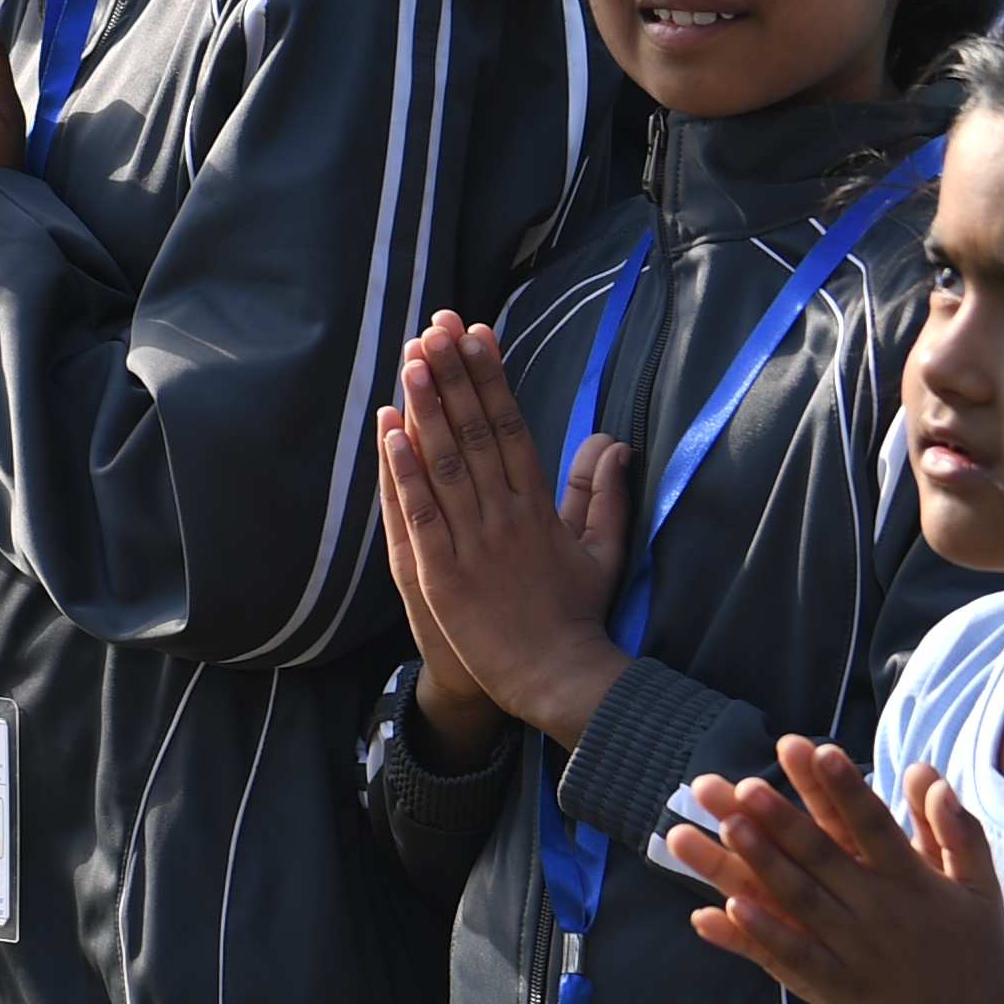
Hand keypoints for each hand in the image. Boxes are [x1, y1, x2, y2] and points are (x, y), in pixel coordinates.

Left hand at [370, 314, 630, 749]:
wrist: (556, 679)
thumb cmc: (577, 618)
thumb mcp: (603, 552)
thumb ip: (606, 494)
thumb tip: (614, 441)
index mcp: (538, 507)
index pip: (512, 425)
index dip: (491, 377)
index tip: (476, 334)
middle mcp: (504, 516)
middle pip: (475, 431)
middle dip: (454, 374)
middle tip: (436, 325)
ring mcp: (470, 545)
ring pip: (444, 463)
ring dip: (425, 408)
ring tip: (412, 359)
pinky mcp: (440, 575)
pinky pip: (418, 513)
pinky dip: (403, 471)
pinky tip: (390, 430)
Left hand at [674, 733, 1003, 1003]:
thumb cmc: (979, 952)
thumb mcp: (982, 886)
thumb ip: (956, 828)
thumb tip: (925, 772)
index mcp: (916, 883)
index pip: (875, 824)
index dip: (844, 786)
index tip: (816, 749)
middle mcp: (884, 914)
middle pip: (826, 858)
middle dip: (783, 819)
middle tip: (745, 785)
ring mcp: (859, 954)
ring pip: (802, 903)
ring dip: (763, 864)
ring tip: (727, 828)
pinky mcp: (842, 992)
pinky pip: (795, 959)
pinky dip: (763, 933)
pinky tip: (728, 907)